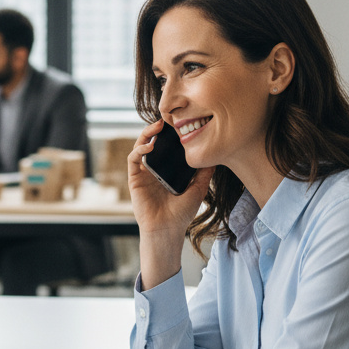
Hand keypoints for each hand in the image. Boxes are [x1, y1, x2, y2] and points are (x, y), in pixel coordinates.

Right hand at [129, 119, 213, 234]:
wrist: (167, 229)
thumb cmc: (181, 213)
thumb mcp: (198, 189)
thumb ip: (204, 173)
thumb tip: (215, 156)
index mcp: (167, 170)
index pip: (167, 147)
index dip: (170, 134)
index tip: (180, 123)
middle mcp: (154, 169)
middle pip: (152, 142)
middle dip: (157, 129)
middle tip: (168, 119)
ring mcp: (143, 173)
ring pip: (140, 146)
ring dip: (147, 134)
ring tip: (158, 126)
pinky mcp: (134, 179)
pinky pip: (133, 159)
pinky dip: (140, 149)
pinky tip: (150, 146)